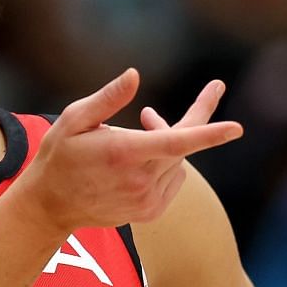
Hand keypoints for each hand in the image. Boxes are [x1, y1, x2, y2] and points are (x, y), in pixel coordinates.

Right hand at [21, 70, 240, 234]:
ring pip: (179, 162)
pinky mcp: (149, 212)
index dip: (207, 133)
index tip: (236, 129)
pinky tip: (140, 160)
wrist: (50, 204)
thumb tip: (135, 75)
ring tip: (144, 128)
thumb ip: (107, 98)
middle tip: (215, 87)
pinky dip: (166, 165)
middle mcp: (138, 179)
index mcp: (123, 152)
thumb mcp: (74, 119)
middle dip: (190, 119)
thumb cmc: (59, 154)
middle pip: (184, 145)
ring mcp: (146, 200)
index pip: (175, 142)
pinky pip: (173, 180)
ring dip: (170, 143)